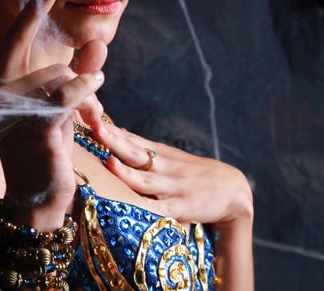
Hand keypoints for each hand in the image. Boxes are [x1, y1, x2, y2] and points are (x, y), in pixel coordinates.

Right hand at [0, 0, 106, 229]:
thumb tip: (99, 43)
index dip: (31, 12)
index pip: (15, 41)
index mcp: (0, 88)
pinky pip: (69, 94)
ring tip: (86, 121)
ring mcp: (17, 110)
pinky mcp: (38, 127)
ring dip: (86, 97)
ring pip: (64, 79)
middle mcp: (2, 95)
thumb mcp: (59, 109)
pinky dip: (85, 93)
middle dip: (76, 84)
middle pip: (53, 66)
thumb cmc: (44, 153)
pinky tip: (93, 106)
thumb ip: (77, 75)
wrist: (34, 201)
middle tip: (83, 112)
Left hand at [92, 121, 253, 231]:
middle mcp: (164, 167)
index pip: (131, 138)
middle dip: (115, 141)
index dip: (111, 128)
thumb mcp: (169, 156)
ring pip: (145, 181)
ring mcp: (173, 187)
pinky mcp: (181, 208)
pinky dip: (147, 208)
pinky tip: (133, 207)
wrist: (233, 189)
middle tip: (96, 127)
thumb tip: (113, 130)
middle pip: (135, 152)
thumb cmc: (192, 173)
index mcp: (159, 153)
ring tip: (111, 163)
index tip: (90, 114)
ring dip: (127, 173)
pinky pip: (160, 209)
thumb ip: (141, 146)